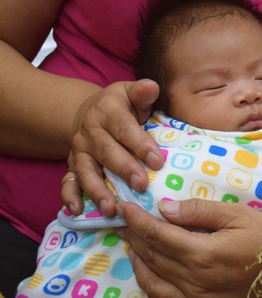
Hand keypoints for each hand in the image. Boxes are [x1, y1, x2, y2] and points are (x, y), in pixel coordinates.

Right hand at [62, 79, 162, 216]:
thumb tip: (152, 87)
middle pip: (107, 152)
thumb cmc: (122, 105)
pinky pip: (68, 182)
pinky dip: (70, 197)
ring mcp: (80, 151)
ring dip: (97, 190)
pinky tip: (77, 211)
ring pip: (86, 171)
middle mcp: (91, 132)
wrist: (91, 112)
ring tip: (111, 208)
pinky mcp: (73, 166)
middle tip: (141, 184)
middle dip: (124, 169)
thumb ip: (143, 92)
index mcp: (107, 111)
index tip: (158, 160)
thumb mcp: (131, 93)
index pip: (124, 128)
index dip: (140, 144)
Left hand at [114, 198, 261, 297]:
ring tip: (133, 249)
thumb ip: (198, 211)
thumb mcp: (236, 215)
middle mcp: (195, 282)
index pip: (157, 234)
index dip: (137, 220)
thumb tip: (163, 209)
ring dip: (139, 265)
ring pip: (155, 285)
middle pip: (153, 257)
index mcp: (202, 253)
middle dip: (135, 238)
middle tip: (123, 224)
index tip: (123, 208)